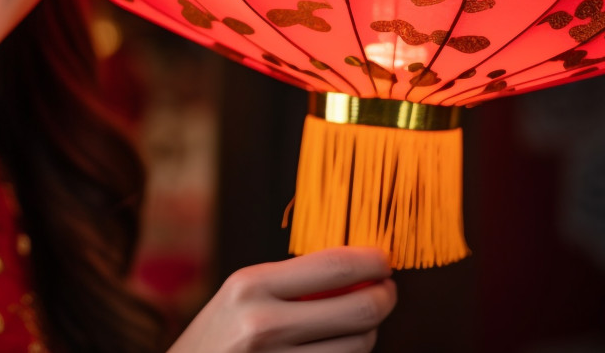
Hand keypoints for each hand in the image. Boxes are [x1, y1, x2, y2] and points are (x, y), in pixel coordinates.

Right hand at [166, 247, 396, 352]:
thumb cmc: (218, 337)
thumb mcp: (242, 296)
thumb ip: (294, 282)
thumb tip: (358, 269)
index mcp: (251, 286)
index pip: (334, 266)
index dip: (372, 262)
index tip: (384, 260)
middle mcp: (264, 324)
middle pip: (360, 310)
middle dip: (385, 297)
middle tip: (386, 290)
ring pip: (359, 346)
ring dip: (368, 333)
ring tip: (356, 324)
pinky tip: (336, 347)